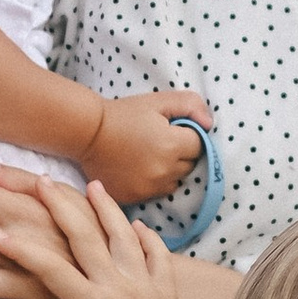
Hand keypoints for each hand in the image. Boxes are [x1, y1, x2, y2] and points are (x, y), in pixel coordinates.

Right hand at [0, 181, 249, 298]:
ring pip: (124, 237)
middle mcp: (121, 286)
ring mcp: (146, 284)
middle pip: (87, 238)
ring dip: (108, 209)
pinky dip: (147, 237)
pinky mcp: (166, 290)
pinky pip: (157, 255)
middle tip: (41, 182)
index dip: (23, 251)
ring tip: (93, 185)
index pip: (52, 271)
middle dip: (62, 207)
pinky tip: (139, 225)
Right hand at [79, 88, 219, 208]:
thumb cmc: (124, 114)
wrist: (88, 133)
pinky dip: (153, 183)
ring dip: (170, 171)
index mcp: (172, 145)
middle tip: (160, 141)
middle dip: (182, 154)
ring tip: (150, 156)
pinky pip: (156, 193)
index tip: (173, 130)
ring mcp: (149, 187)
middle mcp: (164, 170)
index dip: (189, 136)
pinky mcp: (135, 198)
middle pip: (190, 166)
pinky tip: (139, 169)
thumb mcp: (159, 101)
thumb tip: (209, 125)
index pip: (200, 146)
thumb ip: (191, 105)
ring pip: (175, 182)